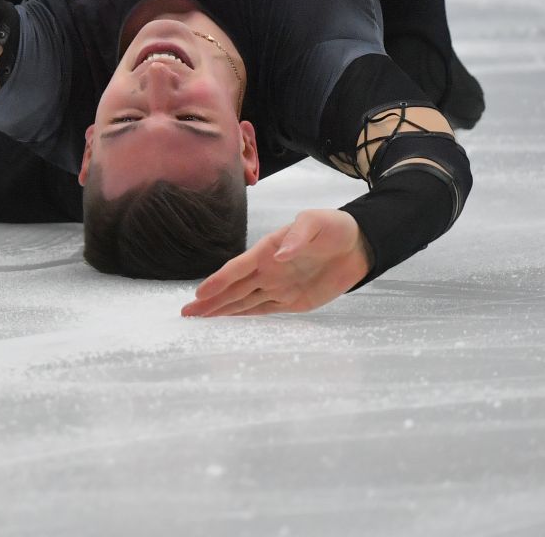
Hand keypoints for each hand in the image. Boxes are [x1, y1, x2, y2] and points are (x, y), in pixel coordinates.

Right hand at [180, 209, 370, 317]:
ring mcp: (278, 286)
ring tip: (199, 320)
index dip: (218, 281)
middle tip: (187, 314)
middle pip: (233, 289)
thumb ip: (298, 237)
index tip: (200, 294)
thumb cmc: (333, 227)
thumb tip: (279, 256)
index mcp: (267, 250)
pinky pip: (263, 310)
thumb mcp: (316, 223)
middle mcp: (267, 270)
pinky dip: (245, 317)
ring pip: (243, 302)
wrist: (358, 245)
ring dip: (222, 310)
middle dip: (210, 301)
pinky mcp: (292, 300)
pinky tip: (229, 321)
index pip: (238, 269)